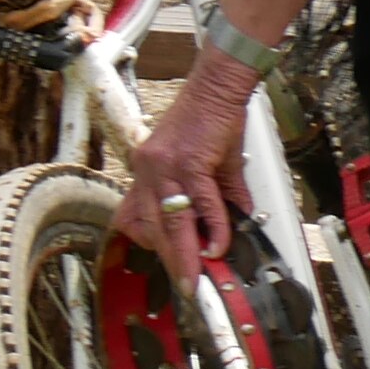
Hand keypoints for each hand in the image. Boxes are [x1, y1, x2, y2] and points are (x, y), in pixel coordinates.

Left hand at [116, 63, 250, 295]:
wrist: (219, 85)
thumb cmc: (211, 116)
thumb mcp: (209, 160)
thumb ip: (221, 194)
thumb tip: (235, 219)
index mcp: (146, 170)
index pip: (134, 217)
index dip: (149, 243)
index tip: (169, 262)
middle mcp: (148, 170)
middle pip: (152, 227)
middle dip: (170, 260)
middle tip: (186, 283)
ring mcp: (165, 167)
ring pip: (172, 221)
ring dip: (186, 254)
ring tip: (198, 276)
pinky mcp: (189, 163)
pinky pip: (201, 204)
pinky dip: (213, 228)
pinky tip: (220, 244)